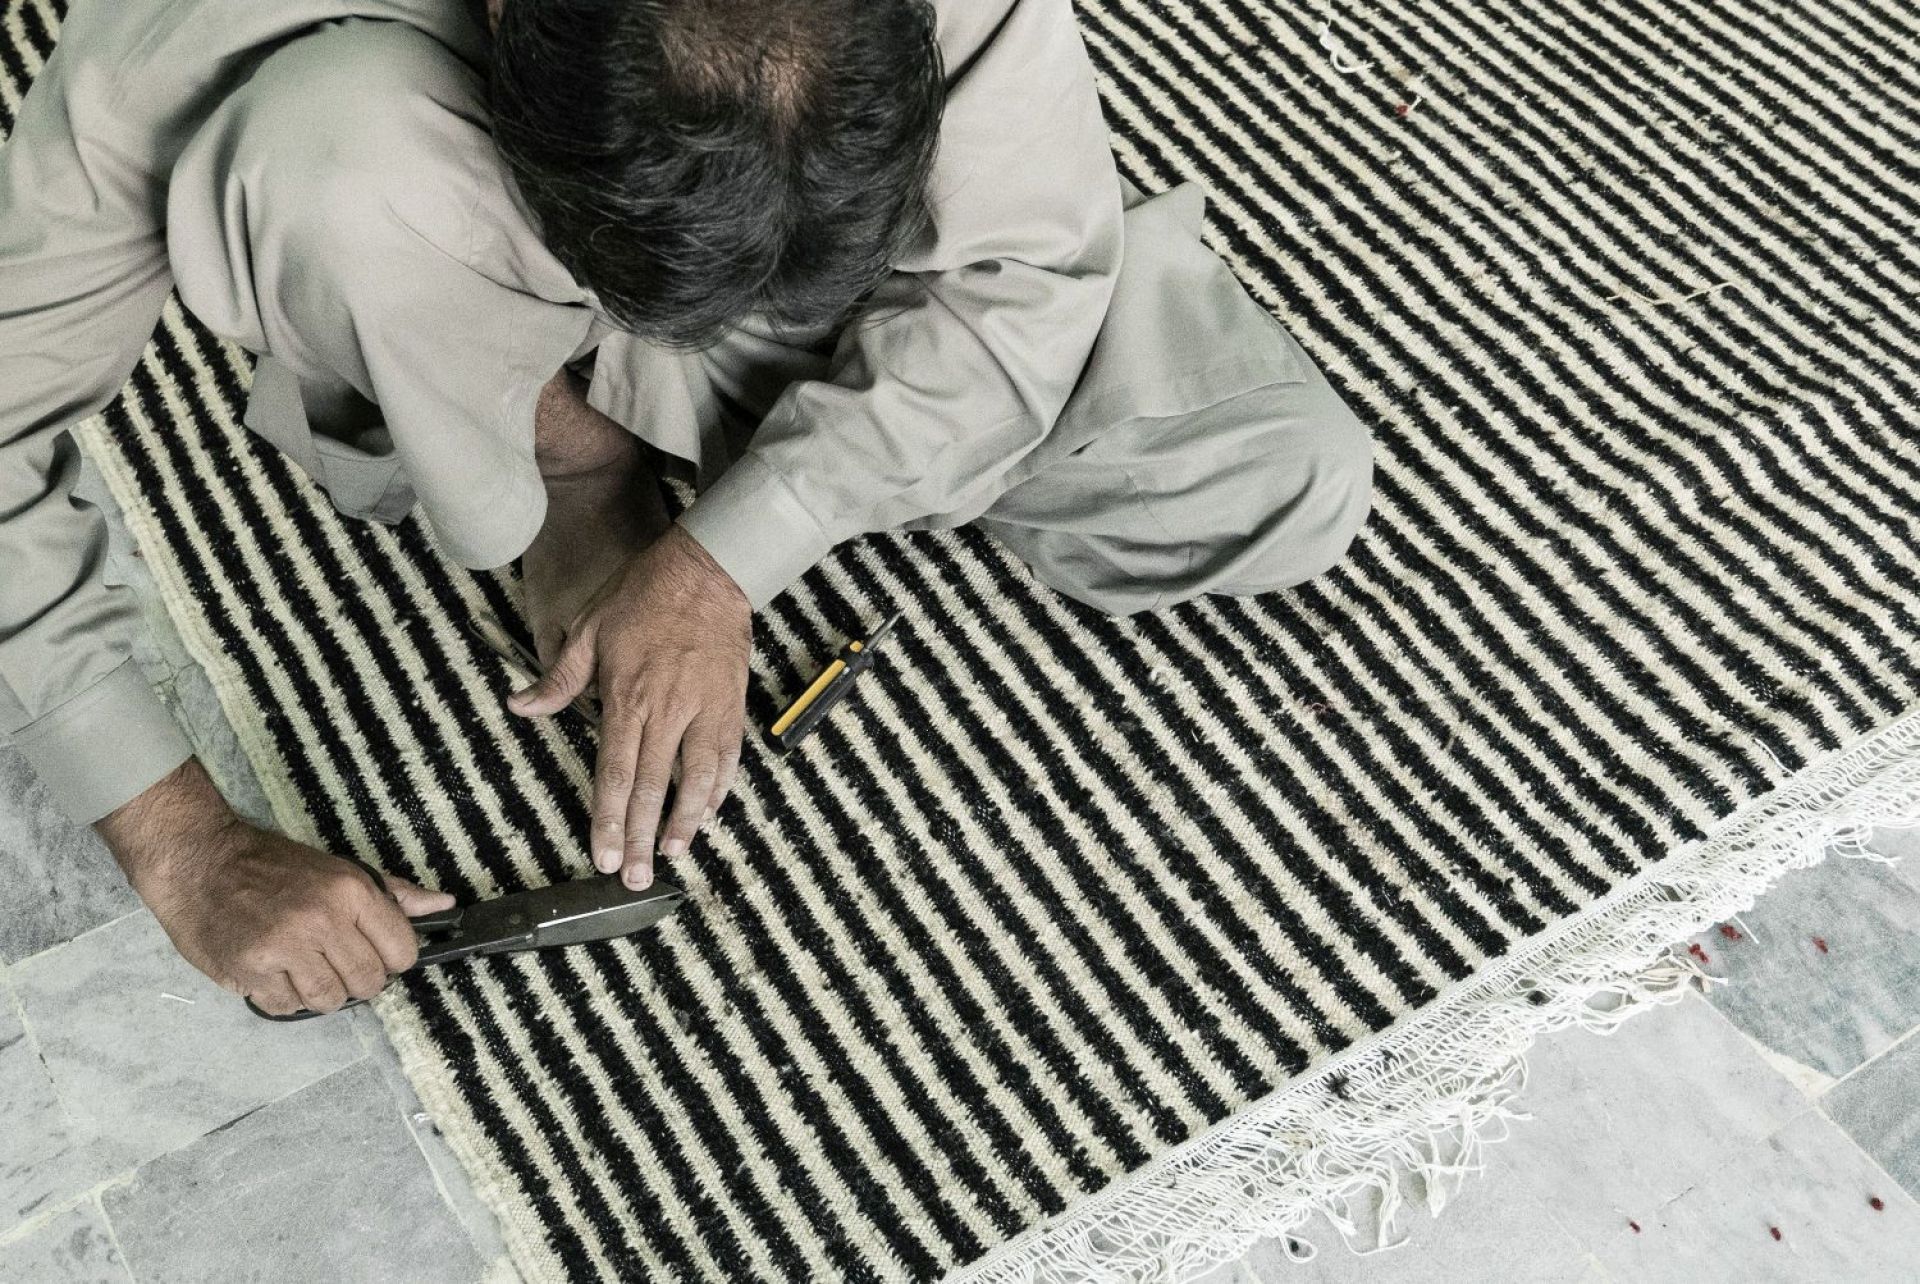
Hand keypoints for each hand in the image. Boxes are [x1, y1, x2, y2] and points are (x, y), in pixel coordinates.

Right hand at [98, 760, 455, 1014]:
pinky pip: (287, 1007)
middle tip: (335, 962)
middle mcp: (321, 920)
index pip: (402, 951)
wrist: (199, 861)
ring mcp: (284, 948)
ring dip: (321, 992)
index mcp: (350, 891)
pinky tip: (274, 971)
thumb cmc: (272, 864)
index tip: (375, 951)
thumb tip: (445, 905)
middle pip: (369, 982)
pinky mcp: (249, 971)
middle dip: (358, 979)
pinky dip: (284, 996)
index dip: (392, 957)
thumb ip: (393, 893)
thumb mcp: (338, 868)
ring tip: (303, 966)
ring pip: (330, 1001)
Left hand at [509, 523, 749, 887]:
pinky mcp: (732, 707)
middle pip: (652, 789)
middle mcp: (668, 713)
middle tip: (634, 878)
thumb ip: (558, 678)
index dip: (608, 820)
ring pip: (696, 781)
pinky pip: (727, 759)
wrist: (707, 572)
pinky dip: (719, 790)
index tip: (603, 854)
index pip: (614, 774)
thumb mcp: (589, 629)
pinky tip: (709, 814)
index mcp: (628, 699)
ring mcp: (705, 712)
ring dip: (684, 823)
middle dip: (641, 838)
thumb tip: (520, 706)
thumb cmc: (644, 597)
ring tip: (673, 855)